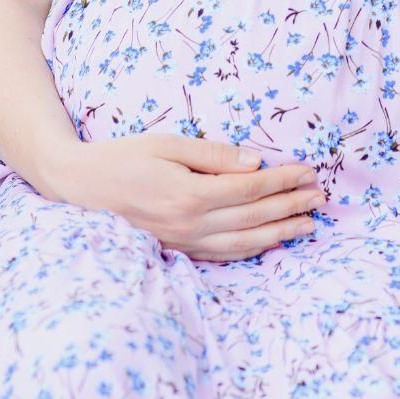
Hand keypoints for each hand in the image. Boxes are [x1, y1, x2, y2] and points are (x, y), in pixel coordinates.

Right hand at [51, 131, 326, 260]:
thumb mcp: (168, 144)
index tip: (308, 171)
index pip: (250, 188)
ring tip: (309, 224)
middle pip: (253, 216)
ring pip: (243, 242)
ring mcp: (183, 242)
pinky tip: (271, 242)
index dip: (283, 180)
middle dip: (291, 206)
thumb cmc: (123, 157)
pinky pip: (222, 255)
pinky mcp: (177, 250)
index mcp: (189, 194)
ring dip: (280, 232)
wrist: (78, 186)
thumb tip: (255, 162)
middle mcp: (189, 224)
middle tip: (320, 197)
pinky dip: (252, 250)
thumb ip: (213, 154)